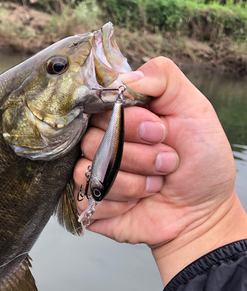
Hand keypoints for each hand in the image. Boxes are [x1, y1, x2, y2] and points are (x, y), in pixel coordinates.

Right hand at [74, 57, 246, 284]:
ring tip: (156, 184)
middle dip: (139, 155)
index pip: (100, 106)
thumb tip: (124, 78)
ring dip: (133, 183)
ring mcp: (93, 172)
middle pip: (92, 139)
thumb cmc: (201, 162)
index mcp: (121, 116)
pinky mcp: (89, 202)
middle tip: (167, 162)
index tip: (161, 132)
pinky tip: (137, 204)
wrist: (203, 212)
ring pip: (89, 170)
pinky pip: (87, 198)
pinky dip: (120, 204)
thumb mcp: (195, 110)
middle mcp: (102, 140)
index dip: (130, 121)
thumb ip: (164, 78)